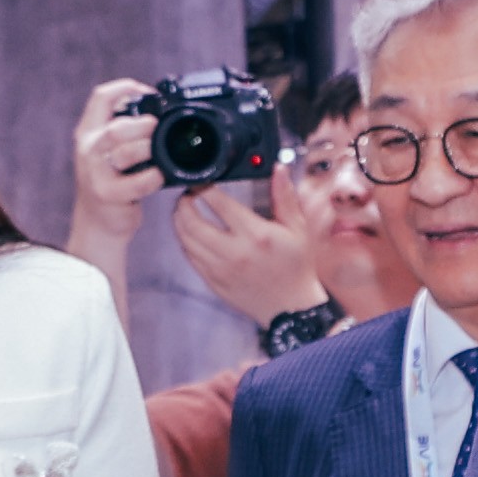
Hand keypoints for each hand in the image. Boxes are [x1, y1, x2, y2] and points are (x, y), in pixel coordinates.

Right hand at [65, 78, 161, 258]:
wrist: (98, 222)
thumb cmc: (111, 182)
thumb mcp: (109, 151)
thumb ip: (125, 130)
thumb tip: (158, 107)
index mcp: (89, 132)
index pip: (101, 98)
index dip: (127, 88)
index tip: (151, 94)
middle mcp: (89, 149)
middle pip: (115, 127)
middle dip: (142, 125)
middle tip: (158, 129)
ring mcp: (96, 173)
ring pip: (123, 151)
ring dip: (148, 148)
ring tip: (159, 152)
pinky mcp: (107, 194)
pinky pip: (135, 182)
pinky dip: (153, 177)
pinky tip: (160, 176)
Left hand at [174, 179, 330, 324]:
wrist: (291, 307)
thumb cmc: (296, 266)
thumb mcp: (297, 229)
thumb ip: (284, 197)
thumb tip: (278, 169)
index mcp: (255, 235)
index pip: (219, 203)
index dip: (204, 188)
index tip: (202, 181)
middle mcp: (235, 252)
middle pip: (192, 222)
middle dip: (183, 204)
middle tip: (187, 195)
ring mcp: (221, 270)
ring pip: (186, 240)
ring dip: (180, 222)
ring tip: (184, 211)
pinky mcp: (214, 283)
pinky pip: (191, 258)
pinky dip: (186, 242)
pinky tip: (190, 234)